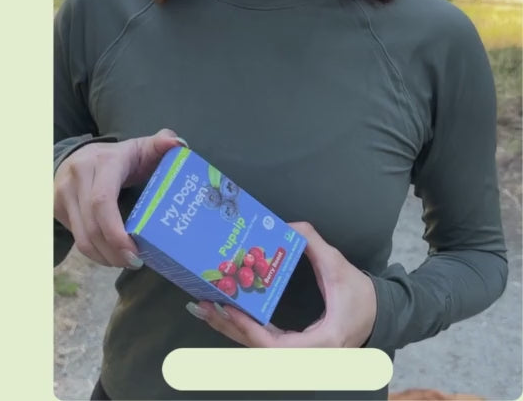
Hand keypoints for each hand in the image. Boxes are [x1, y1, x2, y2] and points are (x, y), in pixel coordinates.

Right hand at [54, 129, 185, 268]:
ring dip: (104, 257)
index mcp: (102, 163)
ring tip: (124, 262)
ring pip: (81, 238)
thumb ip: (161, 144)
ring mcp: (62, 193)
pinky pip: (76, 238)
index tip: (135, 251)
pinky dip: (95, 252)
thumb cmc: (118, 158)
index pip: (102, 202)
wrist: (76, 155)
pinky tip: (110, 255)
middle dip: (114, 251)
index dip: (116, 232)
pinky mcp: (55, 207)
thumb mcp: (140, 148)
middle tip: (136, 263)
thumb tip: (177, 143)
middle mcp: (77, 176)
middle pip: (92, 226)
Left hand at [188, 222, 376, 347]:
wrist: (380, 315)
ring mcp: (299, 356)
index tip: (229, 309)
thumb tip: (288, 225)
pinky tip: (220, 314)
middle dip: (228, 326)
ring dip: (228, 328)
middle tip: (203, 304)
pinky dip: (240, 329)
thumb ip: (314, 244)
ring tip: (203, 307)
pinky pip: (261, 344)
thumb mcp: (339, 266)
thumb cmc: (361, 296)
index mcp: (323, 342)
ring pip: (255, 349)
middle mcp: (307, 356)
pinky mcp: (292, 350)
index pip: (277, 346)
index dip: (249, 330)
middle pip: (257, 349)